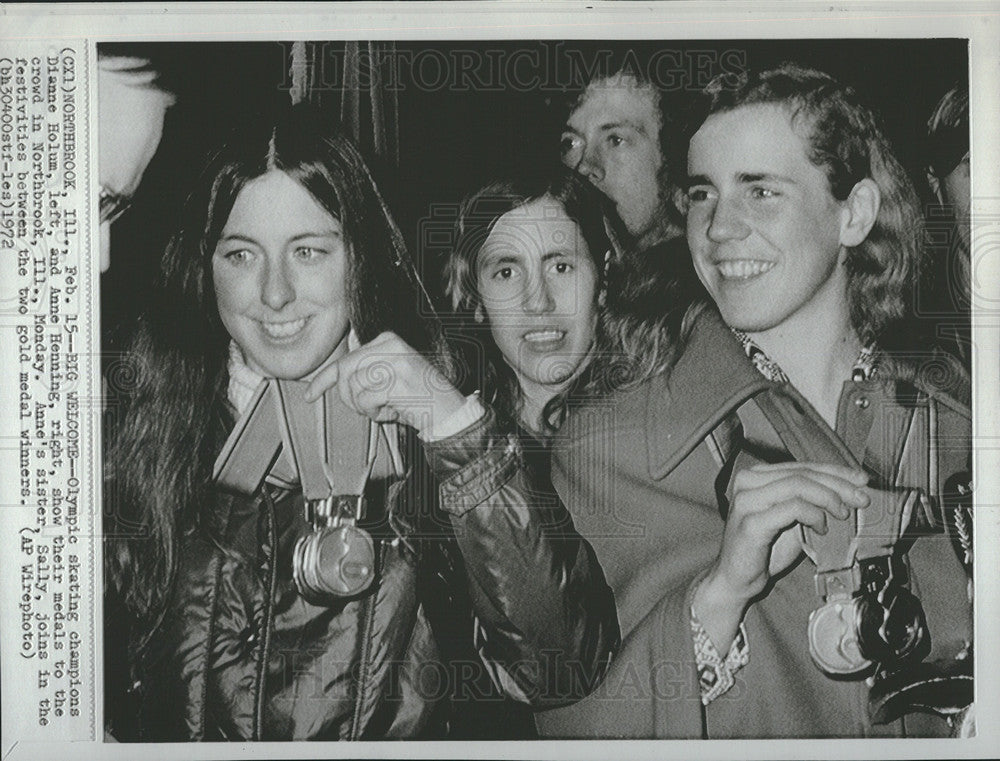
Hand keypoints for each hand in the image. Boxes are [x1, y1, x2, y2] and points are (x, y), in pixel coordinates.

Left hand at [303, 331, 465, 434]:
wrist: (448, 411)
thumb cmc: (418, 397)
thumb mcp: (392, 374)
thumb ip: (368, 369)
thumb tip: (336, 374)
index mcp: (388, 340)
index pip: (346, 359)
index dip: (324, 379)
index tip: (310, 395)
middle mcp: (391, 346)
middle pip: (345, 372)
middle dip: (348, 397)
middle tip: (366, 409)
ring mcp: (395, 362)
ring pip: (353, 387)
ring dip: (365, 407)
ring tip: (385, 408)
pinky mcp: (397, 380)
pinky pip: (366, 400)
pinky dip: (375, 413)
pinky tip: (393, 412)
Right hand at [694, 462, 868, 651]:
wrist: (736, 579)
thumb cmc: (764, 550)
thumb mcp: (793, 520)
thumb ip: (811, 503)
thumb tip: (849, 494)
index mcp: (756, 477)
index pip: (802, 466)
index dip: (835, 472)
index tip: (860, 481)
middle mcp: (747, 483)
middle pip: (802, 473)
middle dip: (838, 485)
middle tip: (862, 498)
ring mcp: (747, 501)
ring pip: (798, 485)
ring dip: (828, 498)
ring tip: (843, 515)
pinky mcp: (751, 522)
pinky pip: (792, 508)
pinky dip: (814, 515)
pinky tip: (822, 529)